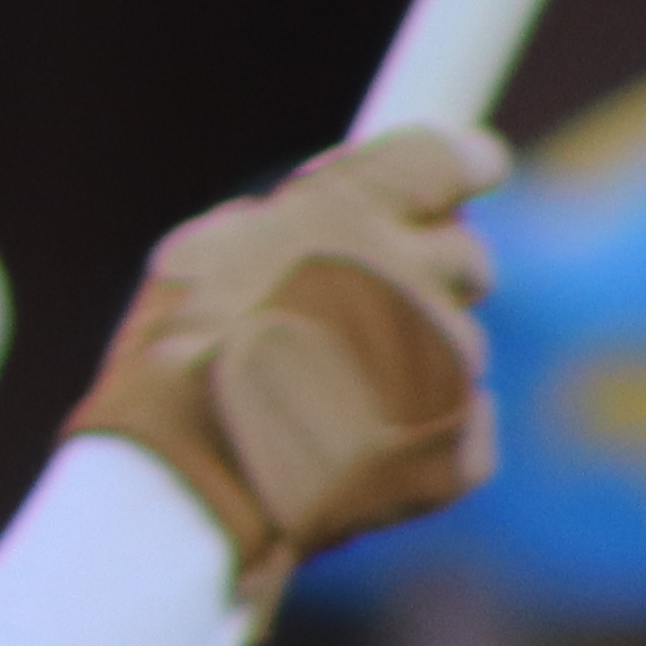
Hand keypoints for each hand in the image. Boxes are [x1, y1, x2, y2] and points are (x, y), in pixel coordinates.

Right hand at [69, 122, 504, 604]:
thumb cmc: (173, 362)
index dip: (464, 163)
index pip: (449, 158)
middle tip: (361, 299)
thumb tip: (334, 198)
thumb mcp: (198, 253)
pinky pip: (466, 419)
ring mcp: (445, 368)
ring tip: (326, 391)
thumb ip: (282, 214)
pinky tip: (354, 442)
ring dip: (411, 354)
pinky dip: (425, 427)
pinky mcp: (458, 448)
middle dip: (428, 269)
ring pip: (459, 342)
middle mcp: (415, 278)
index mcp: (350, 214)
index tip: (471, 168)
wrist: (185, 487)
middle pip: (468, 254)